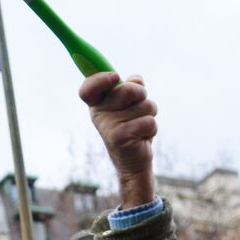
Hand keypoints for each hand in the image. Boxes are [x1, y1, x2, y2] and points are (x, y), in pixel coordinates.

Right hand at [79, 72, 157, 208]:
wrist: (133, 162)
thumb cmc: (133, 128)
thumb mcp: (131, 104)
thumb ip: (132, 86)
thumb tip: (136, 80)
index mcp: (97, 104)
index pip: (88, 88)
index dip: (100, 79)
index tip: (115, 77)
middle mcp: (98, 114)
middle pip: (128, 89)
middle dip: (142, 96)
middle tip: (139, 109)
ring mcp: (108, 126)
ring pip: (145, 105)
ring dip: (150, 115)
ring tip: (140, 128)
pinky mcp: (121, 137)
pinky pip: (149, 122)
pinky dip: (152, 129)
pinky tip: (141, 138)